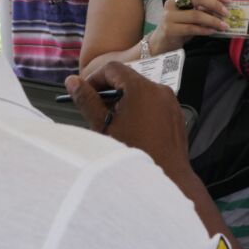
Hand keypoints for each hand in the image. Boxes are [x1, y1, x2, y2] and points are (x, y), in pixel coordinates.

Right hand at [65, 61, 191, 177]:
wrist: (166, 179)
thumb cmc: (134, 154)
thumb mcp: (103, 127)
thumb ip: (87, 100)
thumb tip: (72, 82)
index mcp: (142, 89)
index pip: (113, 69)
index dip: (95, 79)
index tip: (86, 93)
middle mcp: (160, 91)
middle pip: (128, 79)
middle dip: (109, 92)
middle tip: (96, 110)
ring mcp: (171, 103)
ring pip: (142, 93)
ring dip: (124, 102)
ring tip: (114, 124)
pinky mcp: (176, 116)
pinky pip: (154, 105)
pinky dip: (140, 111)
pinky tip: (132, 131)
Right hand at [149, 0, 230, 53]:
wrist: (162, 41)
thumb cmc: (180, 25)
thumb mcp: (190, 13)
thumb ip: (203, 7)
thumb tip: (225, 7)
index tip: (229, 1)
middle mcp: (172, 1)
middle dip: (215, 4)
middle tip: (227, 13)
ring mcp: (169, 15)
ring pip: (196, 15)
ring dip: (213, 20)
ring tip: (224, 26)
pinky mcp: (170, 29)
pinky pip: (191, 28)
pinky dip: (205, 30)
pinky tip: (213, 31)